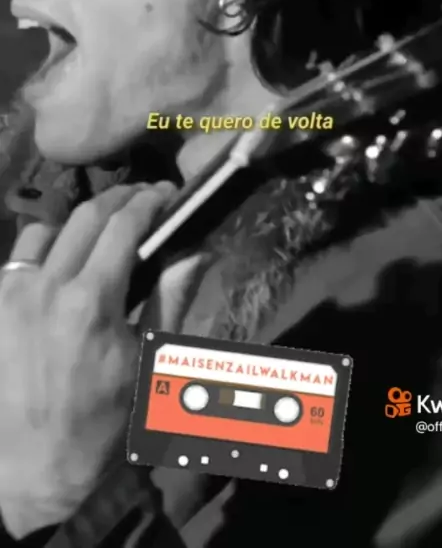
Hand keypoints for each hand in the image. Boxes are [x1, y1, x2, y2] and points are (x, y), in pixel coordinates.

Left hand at [0, 183, 174, 538]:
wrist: (35, 471)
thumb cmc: (105, 423)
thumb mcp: (149, 363)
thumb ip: (173, 296)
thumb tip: (198, 247)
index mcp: (90, 304)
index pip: (123, 225)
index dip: (149, 201)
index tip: (167, 194)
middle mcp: (44, 289)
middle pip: (86, 216)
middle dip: (120, 199)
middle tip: (144, 199)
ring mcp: (9, 296)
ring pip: (45, 229)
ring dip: (79, 221)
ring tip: (102, 231)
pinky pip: (18, 257)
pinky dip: (45, 248)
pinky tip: (63, 263)